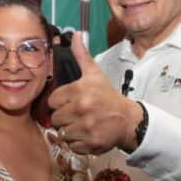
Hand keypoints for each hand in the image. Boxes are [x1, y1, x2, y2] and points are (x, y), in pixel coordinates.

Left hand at [48, 35, 144, 153]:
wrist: (128, 119)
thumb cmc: (108, 96)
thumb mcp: (95, 74)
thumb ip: (82, 55)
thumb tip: (76, 34)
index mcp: (78, 90)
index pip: (52, 101)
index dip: (60, 103)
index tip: (71, 103)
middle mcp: (81, 109)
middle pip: (55, 118)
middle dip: (64, 118)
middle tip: (78, 114)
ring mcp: (85, 127)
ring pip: (62, 133)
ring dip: (70, 131)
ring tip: (83, 124)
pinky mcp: (90, 143)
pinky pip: (71, 145)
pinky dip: (77, 143)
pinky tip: (87, 134)